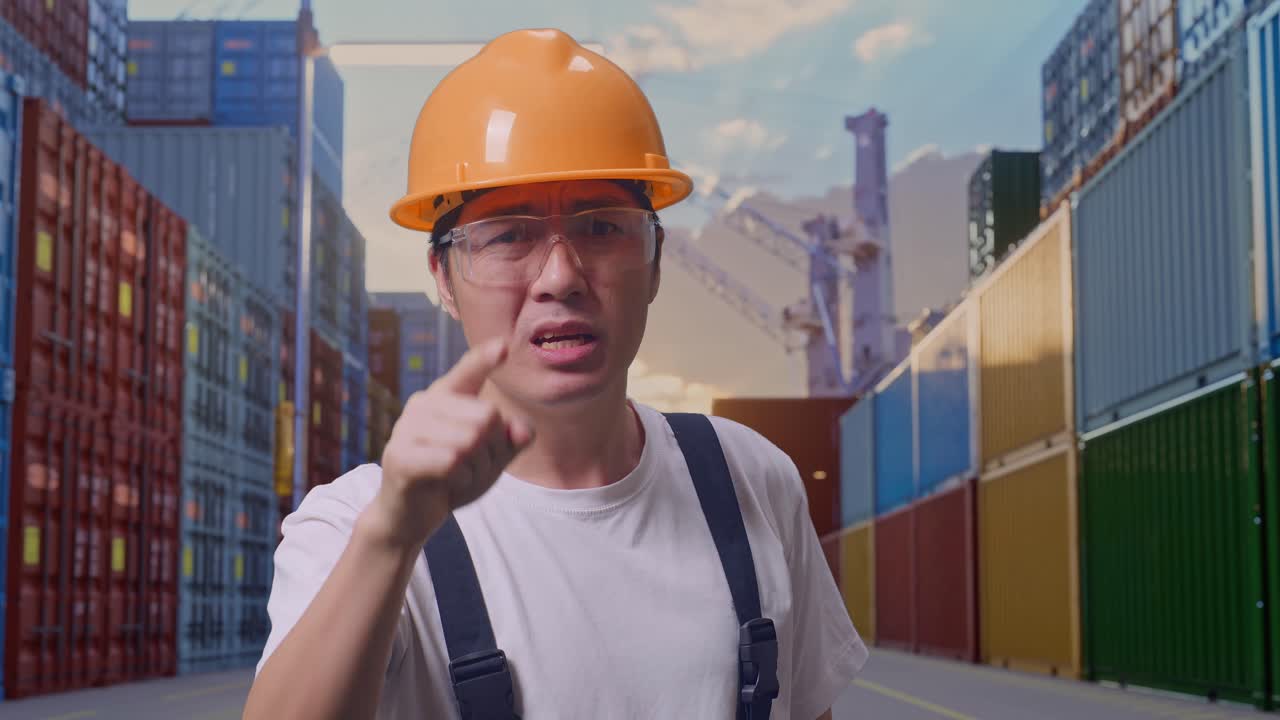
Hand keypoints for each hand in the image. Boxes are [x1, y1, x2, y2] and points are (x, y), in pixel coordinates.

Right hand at [370, 337, 533, 547]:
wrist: (409, 515)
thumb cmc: (451, 479)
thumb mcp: (490, 459)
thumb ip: (511, 440)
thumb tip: (523, 430)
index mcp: (445, 396)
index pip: (469, 371)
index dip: (485, 359)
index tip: (503, 346)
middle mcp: (423, 404)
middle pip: (488, 417)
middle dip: (492, 451)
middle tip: (471, 468)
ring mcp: (407, 428)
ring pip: (471, 441)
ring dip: (476, 469)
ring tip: (457, 476)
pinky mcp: (400, 456)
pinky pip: (452, 462)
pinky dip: (460, 480)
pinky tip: (445, 485)